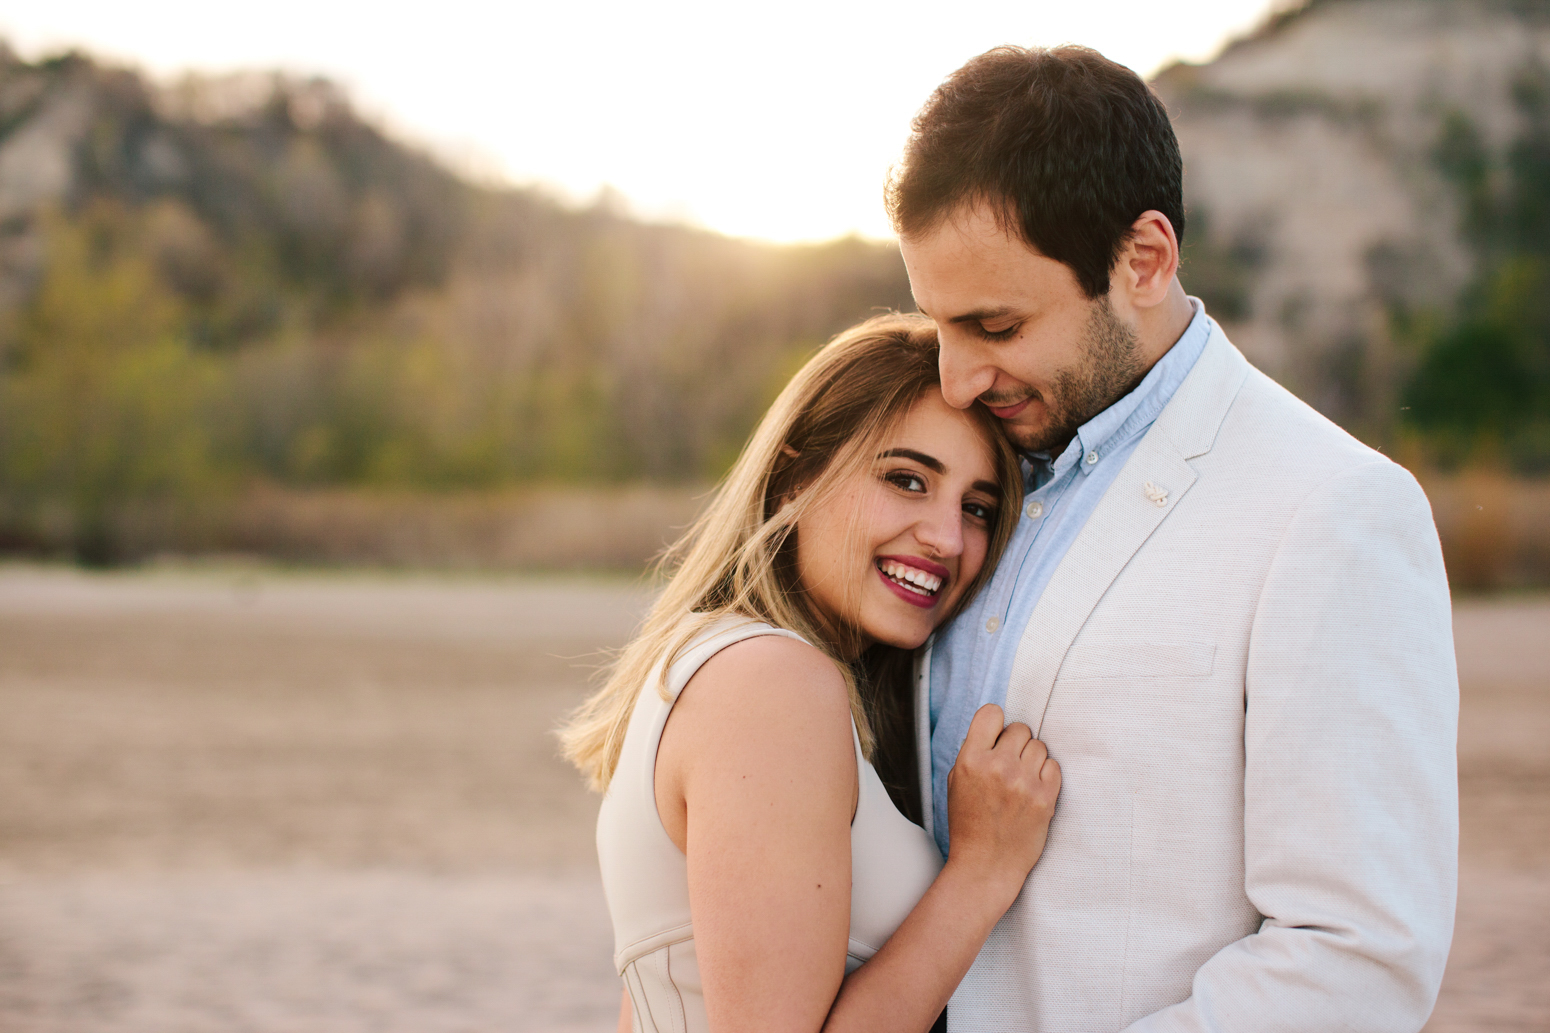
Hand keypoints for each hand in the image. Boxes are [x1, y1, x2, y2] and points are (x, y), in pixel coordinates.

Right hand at [944, 704, 1060, 889]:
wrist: (986, 865)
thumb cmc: (969, 825)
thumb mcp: (956, 783)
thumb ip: (973, 753)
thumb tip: (996, 731)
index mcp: (970, 760)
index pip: (992, 713)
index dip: (996, 723)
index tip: (997, 736)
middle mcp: (998, 766)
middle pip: (1020, 728)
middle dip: (1015, 743)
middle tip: (1009, 764)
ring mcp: (1024, 782)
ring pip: (1039, 746)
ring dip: (1032, 759)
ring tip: (1021, 780)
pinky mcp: (1046, 797)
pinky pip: (1054, 766)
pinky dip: (1046, 775)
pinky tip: (1033, 790)